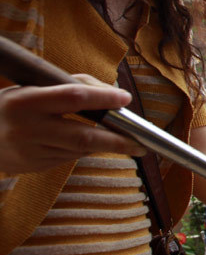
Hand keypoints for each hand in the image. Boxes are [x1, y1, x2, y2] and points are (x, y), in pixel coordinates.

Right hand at [0, 76, 144, 173]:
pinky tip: (87, 144)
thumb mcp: (33, 88)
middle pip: (83, 137)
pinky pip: (68, 159)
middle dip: (117, 141)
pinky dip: (83, 151)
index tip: (125, 99)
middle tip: (141, 143)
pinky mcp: (32, 167)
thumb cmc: (13, 105)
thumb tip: (113, 97)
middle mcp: (28, 128)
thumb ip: (72, 87)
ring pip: (79, 150)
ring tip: (120, 140)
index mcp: (27, 101)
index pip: (74, 97)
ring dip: (102, 145)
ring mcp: (29, 152)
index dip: (103, 98)